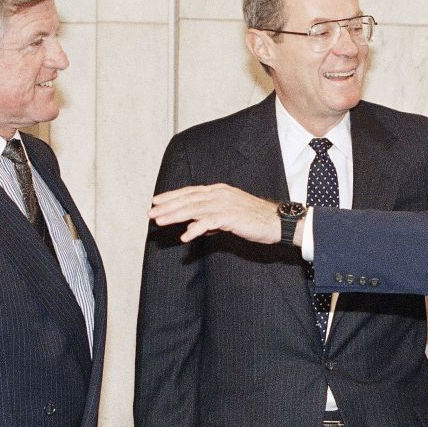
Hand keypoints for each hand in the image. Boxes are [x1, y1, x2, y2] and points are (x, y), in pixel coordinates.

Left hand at [148, 184, 280, 244]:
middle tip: (150, 212)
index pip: (190, 192)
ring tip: (159, 222)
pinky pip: (208, 222)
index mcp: (219, 191)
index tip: (156, 200)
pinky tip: (185, 236)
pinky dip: (195, 228)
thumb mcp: (230, 216)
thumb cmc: (255, 220)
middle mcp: (219, 194)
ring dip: (174, 215)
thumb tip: (197, 227)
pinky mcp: (230, 216)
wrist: (276, 221)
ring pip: (193, 209)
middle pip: (188, 199)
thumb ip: (212, 219)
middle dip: (167, 205)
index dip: (172, 196)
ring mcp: (224, 204)